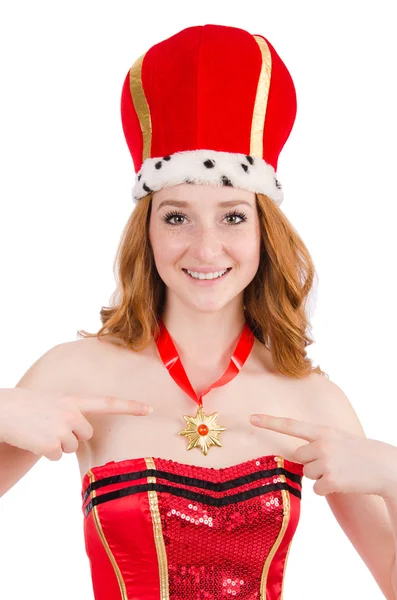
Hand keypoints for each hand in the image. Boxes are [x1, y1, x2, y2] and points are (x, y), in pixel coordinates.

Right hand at [0, 388, 152, 460]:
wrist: (3, 411)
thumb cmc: (29, 407)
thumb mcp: (55, 403)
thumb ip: (72, 412)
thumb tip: (83, 433)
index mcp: (74, 400)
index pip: (108, 403)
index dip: (130, 407)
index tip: (150, 409)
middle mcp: (71, 413)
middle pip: (86, 435)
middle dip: (72, 436)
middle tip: (51, 426)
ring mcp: (62, 428)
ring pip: (71, 448)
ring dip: (57, 445)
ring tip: (41, 431)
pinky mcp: (51, 445)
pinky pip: (57, 457)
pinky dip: (46, 453)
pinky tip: (35, 441)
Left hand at [249, 413, 395, 496]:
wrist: (384, 466)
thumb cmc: (358, 452)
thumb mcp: (337, 438)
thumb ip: (317, 443)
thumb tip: (297, 458)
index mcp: (323, 431)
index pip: (291, 425)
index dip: (270, 422)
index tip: (251, 418)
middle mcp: (322, 444)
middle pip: (299, 457)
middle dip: (311, 462)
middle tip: (332, 462)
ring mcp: (326, 462)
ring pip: (307, 474)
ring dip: (320, 476)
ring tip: (340, 471)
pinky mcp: (331, 480)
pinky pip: (317, 489)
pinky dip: (328, 489)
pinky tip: (343, 482)